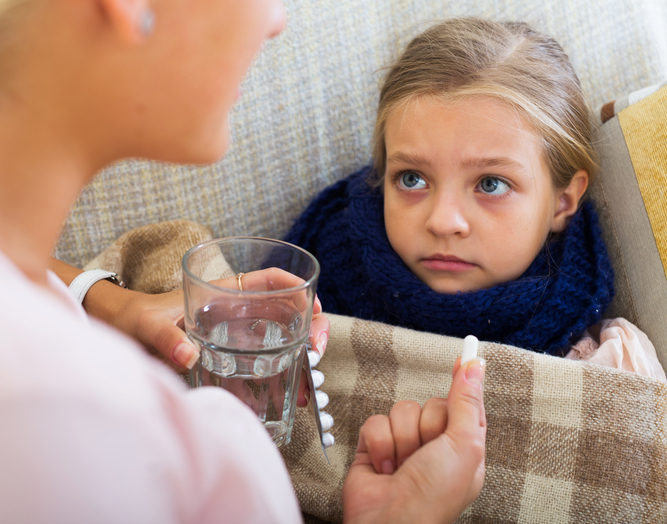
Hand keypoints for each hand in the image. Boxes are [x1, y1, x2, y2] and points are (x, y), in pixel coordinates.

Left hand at [59, 261, 328, 405]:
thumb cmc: (135, 319)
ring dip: (303, 354)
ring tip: (309, 382)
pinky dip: (286, 372)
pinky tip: (294, 392)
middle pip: (287, 310)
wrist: (121, 332)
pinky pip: (268, 358)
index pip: (269, 280)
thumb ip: (165, 338)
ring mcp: (238, 332)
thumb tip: (187, 355)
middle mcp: (238, 311)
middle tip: (317, 351)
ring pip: (283, 336)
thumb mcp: (148, 326)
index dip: (296, 288)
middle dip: (311, 326)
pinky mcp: (233, 353)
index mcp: (224, 292)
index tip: (313, 307)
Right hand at [342, 357, 485, 523]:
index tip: (464, 356)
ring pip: (401, 410)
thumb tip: (474, 365)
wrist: (389, 523)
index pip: (466, 404)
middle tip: (428, 453)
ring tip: (404, 467)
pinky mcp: (376, 446)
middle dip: (427, 427)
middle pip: (430, 404)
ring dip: (402, 439)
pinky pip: (376, 421)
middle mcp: (434, 445)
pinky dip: (380, 444)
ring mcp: (404, 445)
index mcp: (463, 447)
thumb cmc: (434, 495)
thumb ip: (467, 402)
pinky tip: (385, 468)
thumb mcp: (464, 445)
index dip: (464, 383)